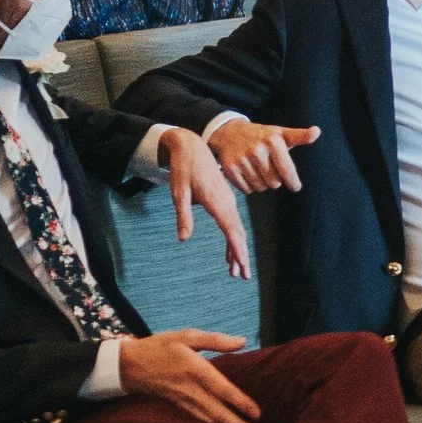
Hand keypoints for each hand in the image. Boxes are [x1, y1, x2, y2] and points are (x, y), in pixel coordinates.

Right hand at [118, 329, 260, 422]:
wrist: (128, 365)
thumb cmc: (160, 348)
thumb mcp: (186, 336)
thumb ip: (215, 340)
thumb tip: (242, 342)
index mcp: (195, 369)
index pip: (222, 389)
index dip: (240, 402)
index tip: (257, 413)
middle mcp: (190, 388)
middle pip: (217, 411)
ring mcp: (183, 400)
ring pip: (208, 419)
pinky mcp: (178, 405)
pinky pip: (198, 419)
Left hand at [162, 127, 251, 279]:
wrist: (191, 146)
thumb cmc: (183, 168)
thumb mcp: (178, 192)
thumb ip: (183, 215)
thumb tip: (184, 238)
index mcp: (217, 202)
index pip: (231, 231)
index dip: (237, 251)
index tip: (242, 266)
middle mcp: (227, 203)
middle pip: (237, 234)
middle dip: (240, 256)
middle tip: (242, 276)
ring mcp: (227, 201)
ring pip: (236, 230)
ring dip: (236, 250)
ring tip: (235, 269)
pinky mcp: (224, 200)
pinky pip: (232, 223)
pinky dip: (233, 239)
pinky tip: (229, 251)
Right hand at [208, 117, 319, 193]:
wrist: (229, 132)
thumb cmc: (261, 135)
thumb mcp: (280, 133)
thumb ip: (300, 136)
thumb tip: (317, 131)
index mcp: (272, 141)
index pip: (287, 170)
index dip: (293, 182)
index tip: (295, 187)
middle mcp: (257, 150)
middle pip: (275, 183)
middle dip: (275, 179)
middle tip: (270, 169)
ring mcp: (242, 159)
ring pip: (261, 187)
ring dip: (262, 183)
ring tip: (258, 169)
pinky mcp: (230, 168)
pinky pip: (247, 189)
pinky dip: (249, 185)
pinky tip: (248, 173)